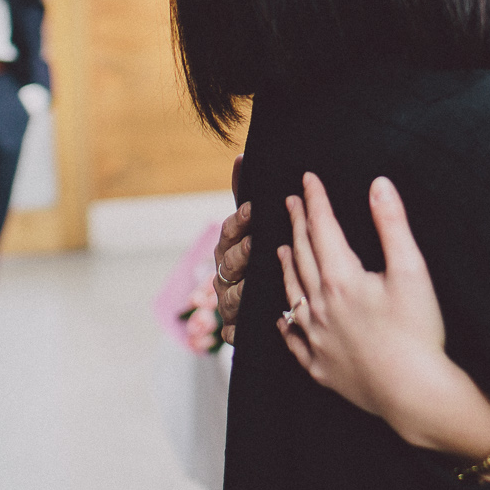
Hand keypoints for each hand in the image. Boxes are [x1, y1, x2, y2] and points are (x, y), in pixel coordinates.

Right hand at [213, 155, 249, 343]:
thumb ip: (245, 194)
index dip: (239, 222)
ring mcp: (228, 305)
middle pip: (227, 264)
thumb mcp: (255, 227)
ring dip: (239, 290)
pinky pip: (233, 332)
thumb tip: (242, 156)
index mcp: (230, 248)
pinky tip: (245, 325)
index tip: (254, 209)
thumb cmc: (259, 258)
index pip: (229, 232)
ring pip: (229, 297)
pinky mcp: (235, 332)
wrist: (265, 306)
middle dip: (239, 254)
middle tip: (253, 244)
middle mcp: (225, 276)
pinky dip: (237, 329)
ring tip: (252, 283)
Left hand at [276, 174, 482, 451]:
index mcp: (341, 279)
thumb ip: (392, 224)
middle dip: (298, 225)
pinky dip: (285, 323)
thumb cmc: (418, 331)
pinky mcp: (320, 368)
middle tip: (291, 201)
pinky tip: (282, 317)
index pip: (322, 228)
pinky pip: (293, 341)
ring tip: (282, 248)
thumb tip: (378, 183)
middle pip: (303, 256)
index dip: (315, 200)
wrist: (414, 393)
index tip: (308, 178)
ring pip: (292, 294)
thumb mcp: (411, 270)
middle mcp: (319, 306)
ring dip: (286, 267)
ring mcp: (316, 339)